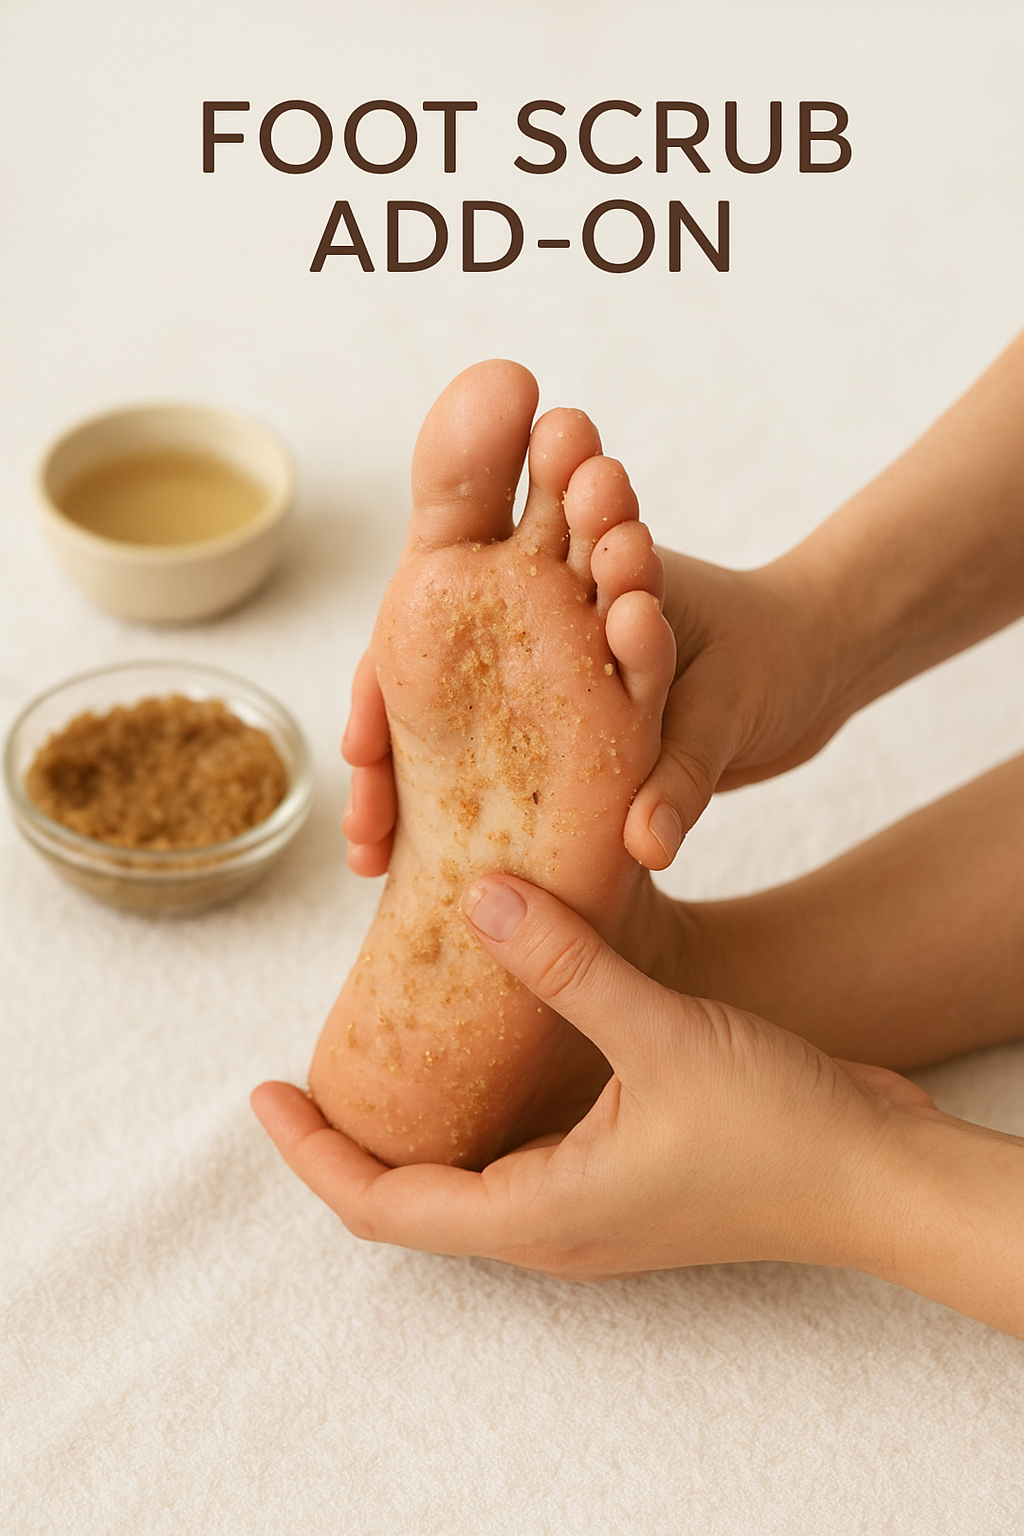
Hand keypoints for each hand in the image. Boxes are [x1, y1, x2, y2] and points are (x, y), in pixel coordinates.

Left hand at [252, 875, 930, 1279]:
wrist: (881, 1174)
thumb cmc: (780, 1131)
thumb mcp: (659, 1033)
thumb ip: (564, 964)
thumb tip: (478, 898)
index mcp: (540, 1216)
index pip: (382, 1205)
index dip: (311, 1153)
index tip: (264, 1093)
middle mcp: (552, 1226)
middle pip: (411, 1199)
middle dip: (350, 1141)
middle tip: (313, 1065)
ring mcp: (590, 1207)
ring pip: (467, 1176)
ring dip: (415, 1123)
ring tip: (383, 1044)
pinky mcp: (624, 1177)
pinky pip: (521, 1153)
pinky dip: (482, 1105)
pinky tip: (489, 1038)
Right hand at [340, 546, 846, 875]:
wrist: (822, 662)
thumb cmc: (779, 653)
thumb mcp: (729, 706)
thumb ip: (685, 769)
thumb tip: (644, 847)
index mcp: (558, 586)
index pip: (439, 620)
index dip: (388, 678)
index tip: (360, 745)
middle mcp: (535, 631)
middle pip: (427, 682)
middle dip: (384, 748)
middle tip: (364, 833)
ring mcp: (545, 685)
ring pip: (452, 734)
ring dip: (411, 789)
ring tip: (377, 863)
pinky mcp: (565, 735)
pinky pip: (498, 773)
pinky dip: (463, 814)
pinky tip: (428, 864)